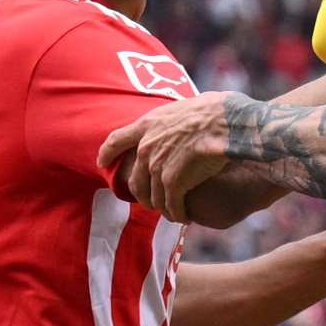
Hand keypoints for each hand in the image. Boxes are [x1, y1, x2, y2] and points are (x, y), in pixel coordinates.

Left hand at [99, 96, 238, 220]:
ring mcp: (157, 167)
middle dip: (143, 196)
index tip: (101, 162)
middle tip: (153, 203)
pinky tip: (184, 217)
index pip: (116, 140)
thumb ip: (170, 122)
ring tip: (175, 214)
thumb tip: (179, 124)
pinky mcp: (173, 183)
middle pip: (135, 181)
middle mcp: (146, 148)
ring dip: (164, 209)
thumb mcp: (180, 108)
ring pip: (154, 198)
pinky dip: (177, 214)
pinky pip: (171, 206)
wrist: (224, 123)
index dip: (107, 153)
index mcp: (146, 125)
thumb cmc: (213, 110)